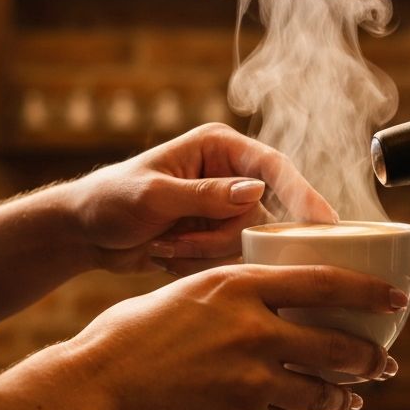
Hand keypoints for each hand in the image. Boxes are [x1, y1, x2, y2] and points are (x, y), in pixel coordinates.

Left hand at [66, 124, 337, 275]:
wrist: (83, 233)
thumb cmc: (109, 200)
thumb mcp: (154, 196)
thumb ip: (206, 195)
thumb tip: (257, 191)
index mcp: (218, 147)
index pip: (273, 167)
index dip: (303, 194)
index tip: (326, 224)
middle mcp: (230, 174)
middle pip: (262, 214)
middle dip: (220, 236)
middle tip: (176, 239)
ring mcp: (226, 208)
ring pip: (248, 242)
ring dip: (205, 251)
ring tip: (163, 244)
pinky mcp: (219, 236)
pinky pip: (232, 258)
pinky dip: (199, 262)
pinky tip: (166, 253)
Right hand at [68, 264, 405, 409]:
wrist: (97, 388)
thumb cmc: (133, 334)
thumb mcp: (189, 291)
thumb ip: (238, 295)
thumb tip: (278, 301)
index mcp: (240, 286)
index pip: (326, 281)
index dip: (370, 291)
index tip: (398, 299)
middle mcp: (255, 330)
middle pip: (338, 345)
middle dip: (371, 359)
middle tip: (385, 363)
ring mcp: (252, 379)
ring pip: (320, 392)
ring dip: (342, 397)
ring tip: (351, 399)